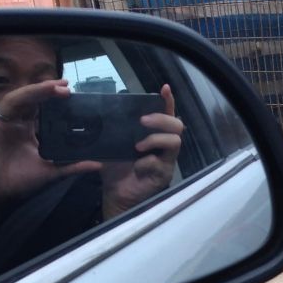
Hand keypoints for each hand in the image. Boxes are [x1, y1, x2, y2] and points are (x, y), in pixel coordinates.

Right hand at [0, 72, 100, 217]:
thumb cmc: (17, 181)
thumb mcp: (50, 172)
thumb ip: (72, 166)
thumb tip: (98, 164)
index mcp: (26, 129)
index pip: (41, 107)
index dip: (53, 98)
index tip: (70, 91)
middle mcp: (12, 123)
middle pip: (30, 100)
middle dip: (47, 91)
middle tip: (65, 86)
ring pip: (13, 101)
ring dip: (30, 91)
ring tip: (49, 86)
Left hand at [101, 85, 183, 219]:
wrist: (114, 194)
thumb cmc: (116, 168)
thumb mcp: (113, 145)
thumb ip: (116, 130)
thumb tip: (104, 110)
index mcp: (153, 134)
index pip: (165, 114)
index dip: (168, 101)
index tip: (165, 89)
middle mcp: (164, 146)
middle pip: (177, 126)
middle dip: (161, 119)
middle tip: (142, 121)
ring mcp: (166, 160)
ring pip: (175, 142)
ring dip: (155, 140)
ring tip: (137, 146)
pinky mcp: (164, 175)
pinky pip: (162, 163)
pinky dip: (147, 162)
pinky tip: (137, 166)